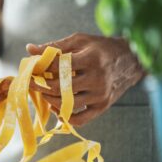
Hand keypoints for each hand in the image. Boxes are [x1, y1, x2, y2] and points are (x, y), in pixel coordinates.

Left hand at [27, 33, 144, 126]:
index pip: (58, 66)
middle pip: (60, 88)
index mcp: (91, 59)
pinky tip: (58, 107)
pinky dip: (64, 117)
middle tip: (32, 83)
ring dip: (50, 100)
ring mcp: (100, 95)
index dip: (40, 68)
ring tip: (45, 92)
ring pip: (67, 105)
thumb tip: (30, 49)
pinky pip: (79, 120)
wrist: (131, 60)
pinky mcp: (102, 107)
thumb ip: (54, 46)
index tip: (31, 70)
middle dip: (40, 86)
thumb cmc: (102, 48)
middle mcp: (97, 79)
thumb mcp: (80, 41)